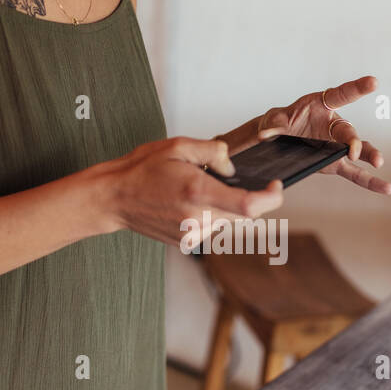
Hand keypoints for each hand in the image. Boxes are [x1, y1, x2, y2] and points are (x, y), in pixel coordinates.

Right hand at [105, 137, 283, 245]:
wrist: (114, 199)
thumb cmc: (141, 169)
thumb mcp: (178, 145)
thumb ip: (213, 151)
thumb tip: (233, 167)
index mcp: (198, 192)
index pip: (249, 206)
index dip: (271, 197)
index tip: (275, 186)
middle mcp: (197, 219)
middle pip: (244, 214)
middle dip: (244, 196)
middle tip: (221, 178)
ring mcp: (192, 235)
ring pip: (228, 221)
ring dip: (224, 205)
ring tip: (193, 189)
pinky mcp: (187, 243)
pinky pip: (212, 227)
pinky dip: (209, 214)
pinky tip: (186, 202)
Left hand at [256, 74, 390, 194]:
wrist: (279, 142)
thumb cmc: (279, 123)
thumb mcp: (273, 119)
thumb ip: (273, 123)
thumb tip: (267, 133)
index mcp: (322, 106)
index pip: (341, 94)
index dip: (357, 88)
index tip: (373, 82)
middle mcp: (334, 125)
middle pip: (347, 130)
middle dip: (351, 139)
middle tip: (352, 150)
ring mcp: (337, 145)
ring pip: (358, 149)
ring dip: (369, 155)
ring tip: (378, 162)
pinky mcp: (337, 164)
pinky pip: (356, 173)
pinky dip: (371, 181)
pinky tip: (386, 187)